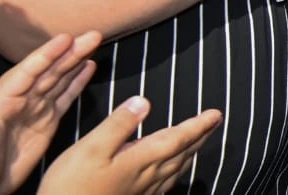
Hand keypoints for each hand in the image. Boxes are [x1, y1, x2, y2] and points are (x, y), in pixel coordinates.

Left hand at [0, 32, 99, 193]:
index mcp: (0, 106)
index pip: (25, 74)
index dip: (45, 56)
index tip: (65, 39)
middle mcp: (18, 103)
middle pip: (46, 72)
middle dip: (69, 53)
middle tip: (93, 36)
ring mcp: (33, 111)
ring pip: (57, 80)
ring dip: (75, 61)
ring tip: (93, 43)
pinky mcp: (45, 123)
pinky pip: (63, 97)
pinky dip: (77, 81)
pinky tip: (89, 67)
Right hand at [38, 97, 220, 194]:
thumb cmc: (71, 187)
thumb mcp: (90, 148)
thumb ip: (118, 124)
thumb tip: (143, 101)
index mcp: (140, 159)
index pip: (178, 138)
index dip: (199, 125)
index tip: (216, 114)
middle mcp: (147, 176)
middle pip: (182, 153)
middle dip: (200, 136)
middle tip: (215, 123)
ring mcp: (141, 192)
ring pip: (175, 170)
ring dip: (190, 154)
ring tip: (199, 143)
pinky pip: (164, 185)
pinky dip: (174, 173)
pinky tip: (171, 175)